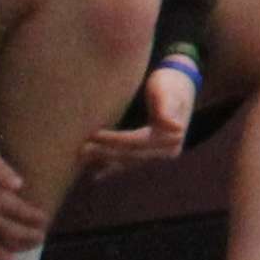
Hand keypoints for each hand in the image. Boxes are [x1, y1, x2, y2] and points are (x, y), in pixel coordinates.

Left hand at [77, 60, 192, 174]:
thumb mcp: (168, 92)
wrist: (179, 85)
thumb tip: (178, 129)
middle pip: (131, 154)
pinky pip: (130, 163)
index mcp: (171, 137)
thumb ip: (167, 108)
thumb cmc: (170, 84)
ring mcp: (159, 155)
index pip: (137, 142)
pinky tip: (96, 175)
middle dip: (105, 153)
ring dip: (105, 161)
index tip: (93, 134)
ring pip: (128, 161)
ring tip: (81, 158)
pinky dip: (113, 168)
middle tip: (80, 149)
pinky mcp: (150, 154)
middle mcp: (167, 151)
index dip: (114, 140)